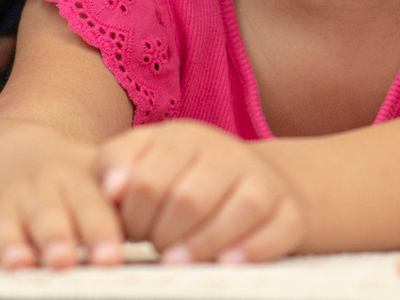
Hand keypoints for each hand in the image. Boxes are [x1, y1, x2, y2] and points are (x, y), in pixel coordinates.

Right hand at [0, 120, 123, 269]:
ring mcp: (4, 204)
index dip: (99, 229)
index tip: (111, 255)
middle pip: (48, 217)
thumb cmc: (65, 178)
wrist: (5, 152)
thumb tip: (179, 221)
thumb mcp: (95, 174)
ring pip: (7, 226)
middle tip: (64, 260)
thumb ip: (127, 191)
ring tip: (20, 263)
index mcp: (75, 181)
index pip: (91, 205)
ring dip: (12, 245)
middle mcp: (39, 192)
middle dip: (56, 238)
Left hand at [98, 120, 303, 264]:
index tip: (129, 233)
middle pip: (190, 199)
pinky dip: (253, 249)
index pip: (147, 182)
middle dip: (164, 234)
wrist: (249, 180)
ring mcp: (262, 180)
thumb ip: (115, 166)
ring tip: (178, 263)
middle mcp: (227, 151)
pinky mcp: (289, 210)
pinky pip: (278, 229)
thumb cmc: (178, 178)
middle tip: (156, 248)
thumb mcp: (142, 159)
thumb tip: (110, 190)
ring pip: (239, 210)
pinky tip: (227, 263)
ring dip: (203, 244)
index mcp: (183, 137)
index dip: (133, 217)